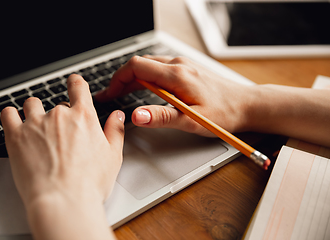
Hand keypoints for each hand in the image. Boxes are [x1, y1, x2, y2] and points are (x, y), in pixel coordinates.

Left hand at [1, 74, 123, 238]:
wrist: (64, 200)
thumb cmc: (89, 183)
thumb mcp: (113, 156)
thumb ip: (115, 130)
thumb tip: (118, 116)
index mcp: (84, 116)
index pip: (78, 86)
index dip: (76, 83)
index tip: (74, 83)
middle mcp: (59, 114)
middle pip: (57, 104)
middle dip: (59, 114)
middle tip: (62, 133)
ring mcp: (36, 123)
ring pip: (32, 105)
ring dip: (35, 111)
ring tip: (38, 128)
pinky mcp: (16, 136)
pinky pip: (8, 114)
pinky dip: (11, 115)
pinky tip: (15, 121)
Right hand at [96, 55, 253, 136]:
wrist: (246, 104)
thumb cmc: (223, 114)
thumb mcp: (192, 120)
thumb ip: (162, 117)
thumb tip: (136, 116)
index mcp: (177, 75)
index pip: (136, 67)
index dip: (117, 79)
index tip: (109, 94)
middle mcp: (178, 65)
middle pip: (139, 64)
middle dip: (121, 79)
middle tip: (111, 96)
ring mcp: (182, 65)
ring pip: (148, 65)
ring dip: (132, 78)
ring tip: (121, 94)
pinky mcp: (186, 69)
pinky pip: (158, 68)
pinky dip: (144, 77)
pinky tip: (142, 89)